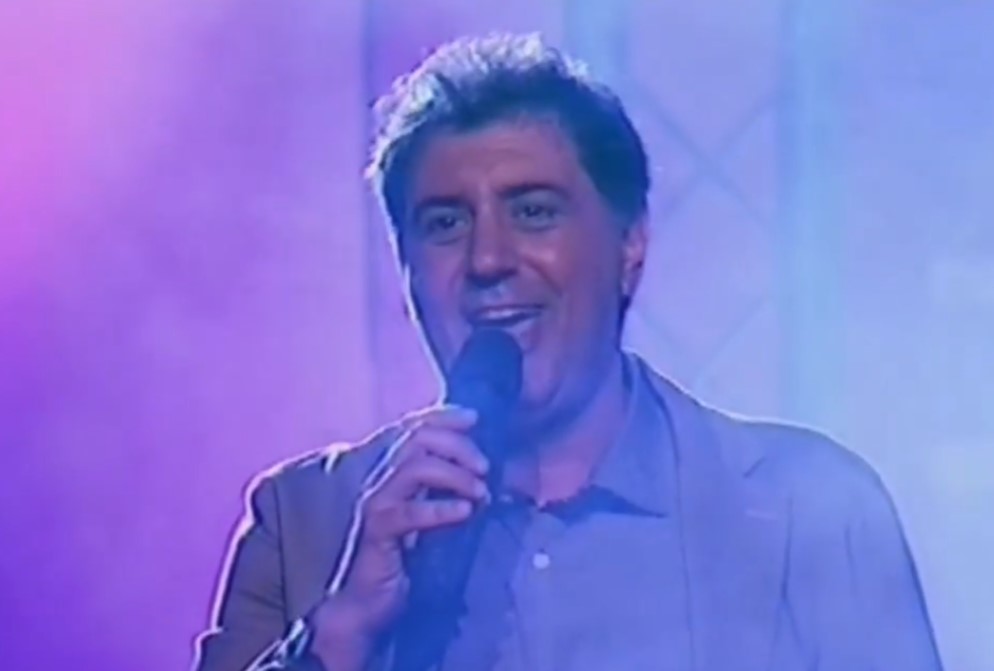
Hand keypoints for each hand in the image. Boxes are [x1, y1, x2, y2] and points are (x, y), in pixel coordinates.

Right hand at [309, 406, 489, 668]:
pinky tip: (464, 512)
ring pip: (415, 467)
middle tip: (485, 467)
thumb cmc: (398, 561)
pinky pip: (409, 512)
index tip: (474, 417)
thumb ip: (442, 491)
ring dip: (455, 475)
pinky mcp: (376, 530)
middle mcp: (378, 478)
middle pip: (417, 439)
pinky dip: (441, 508)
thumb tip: (481, 473)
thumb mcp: (426, 517)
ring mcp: (374, 502)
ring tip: (480, 492)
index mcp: (389, 471)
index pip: (412, 427)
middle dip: (457, 445)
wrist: (363, 604)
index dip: (442, 416)